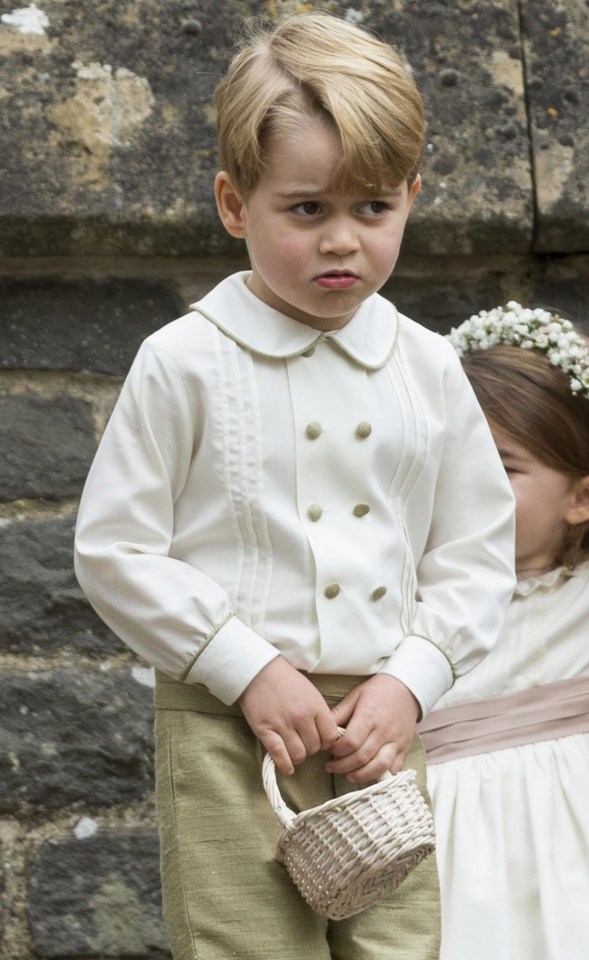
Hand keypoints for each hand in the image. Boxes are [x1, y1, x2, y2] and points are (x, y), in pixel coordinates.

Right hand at [238, 657, 339, 775]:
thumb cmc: (285, 679)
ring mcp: (283, 724)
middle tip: (304, 743)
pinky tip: (287, 767)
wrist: (258, 671)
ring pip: (299, 755)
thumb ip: (319, 712)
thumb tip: (327, 734)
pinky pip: (280, 755)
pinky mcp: (265, 730)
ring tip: (294, 751)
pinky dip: (285, 765)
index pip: (331, 736)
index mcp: (315, 705)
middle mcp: (301, 717)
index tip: (321, 741)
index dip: (327, 742)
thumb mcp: (309, 691)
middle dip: (311, 749)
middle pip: (315, 748)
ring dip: (298, 757)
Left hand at [326, 675, 419, 782]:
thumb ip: (339, 713)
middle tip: (331, 767)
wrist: (406, 689)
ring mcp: (396, 741)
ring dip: (362, 776)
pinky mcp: (404, 748)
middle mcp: (383, 731)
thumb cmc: (377, 691)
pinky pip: (394, 769)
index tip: (329, 750)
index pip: (351, 741)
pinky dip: (382, 776)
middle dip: (343, 766)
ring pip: (379, 766)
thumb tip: (323, 729)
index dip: (336, 750)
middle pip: (362, 757)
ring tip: (349, 775)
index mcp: (369, 716)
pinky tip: (369, 774)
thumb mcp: (355, 695)